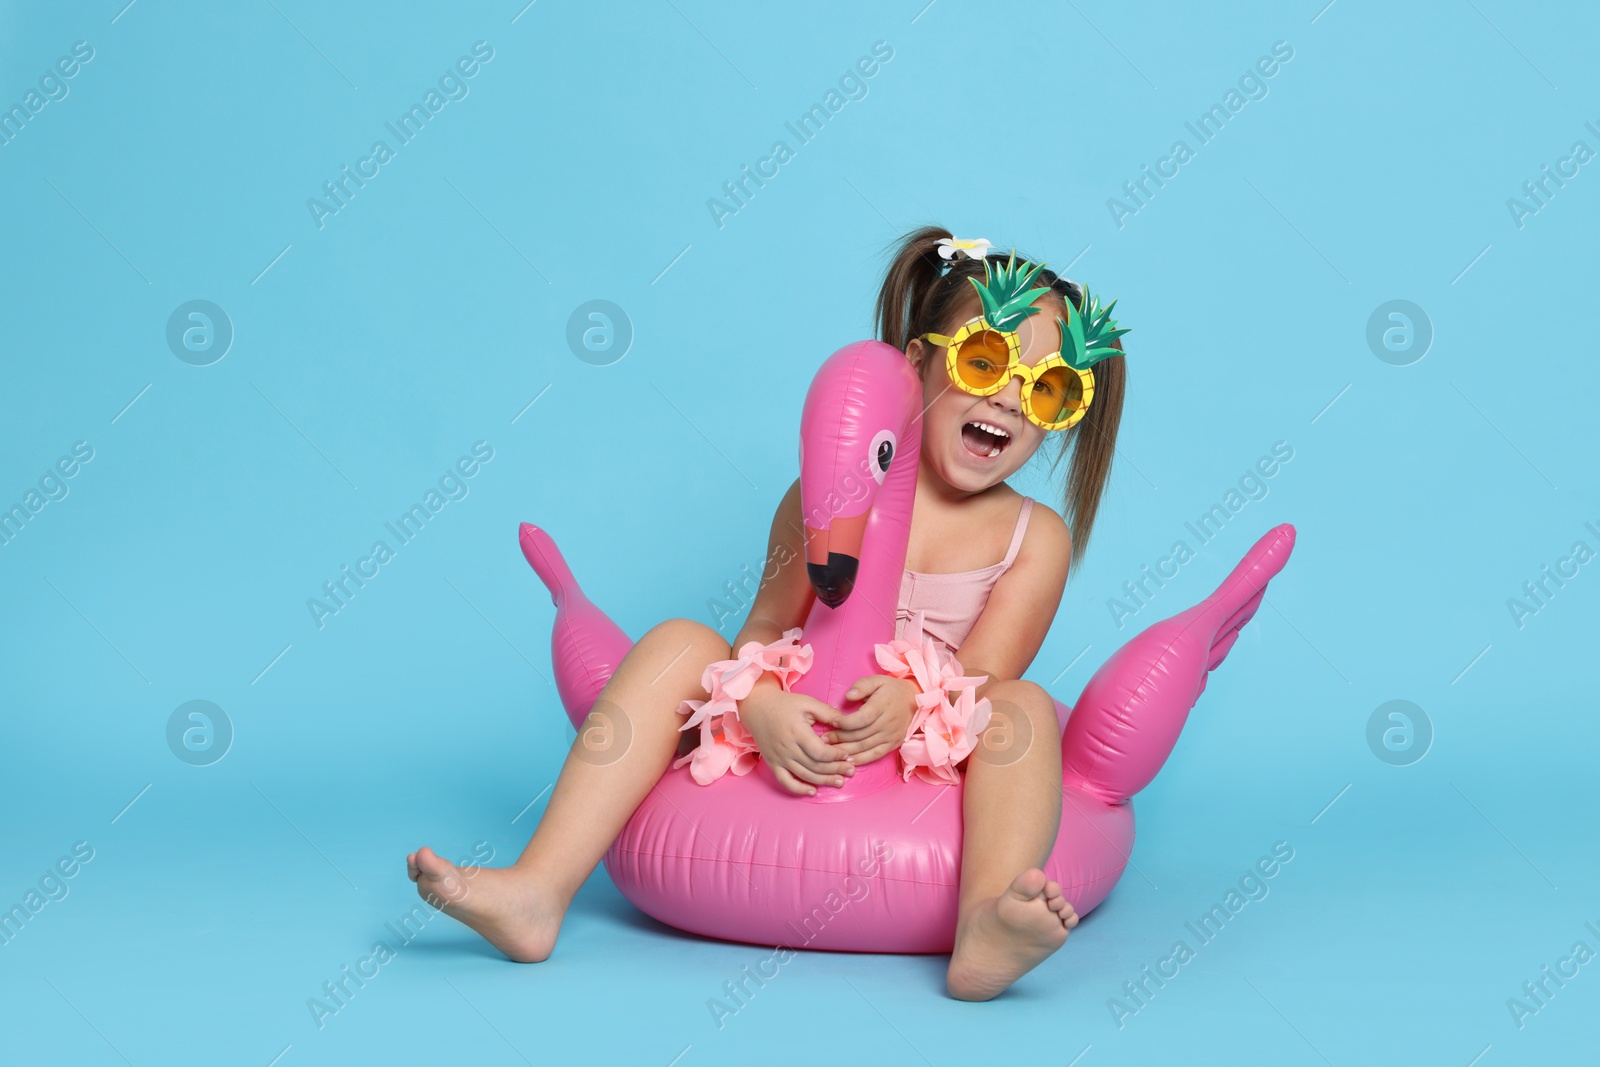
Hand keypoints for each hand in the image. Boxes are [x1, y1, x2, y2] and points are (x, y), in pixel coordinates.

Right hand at [740, 681, 856, 796]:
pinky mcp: (772, 763)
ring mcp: (779, 758)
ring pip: (804, 775)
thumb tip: (847, 722)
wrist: (757, 707)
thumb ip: (828, 713)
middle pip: (815, 766)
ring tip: (840, 782)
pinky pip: (785, 781)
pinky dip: (798, 789)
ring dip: (824, 781)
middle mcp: (787, 748)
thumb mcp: (808, 703)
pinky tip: (813, 791)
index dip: (836, 756)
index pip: (820, 752)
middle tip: (851, 770)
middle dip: (836, 770)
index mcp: (797, 732)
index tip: (848, 755)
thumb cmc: (784, 704)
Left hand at [822, 675, 918, 764]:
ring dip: (846, 751)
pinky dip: (860, 760)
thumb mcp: (877, 680)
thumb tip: (848, 695)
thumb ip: (861, 686)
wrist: (914, 701)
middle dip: (840, 738)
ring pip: (865, 747)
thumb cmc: (891, 689)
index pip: (862, 718)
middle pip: (861, 734)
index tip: (833, 722)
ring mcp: (891, 736)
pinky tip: (847, 761)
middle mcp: (888, 722)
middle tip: (823, 739)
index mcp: (883, 705)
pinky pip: (875, 755)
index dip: (846, 722)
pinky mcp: (893, 745)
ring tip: (829, 751)